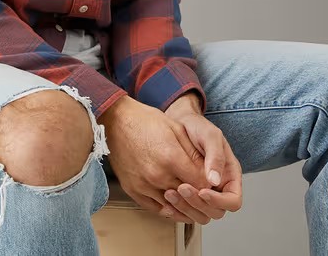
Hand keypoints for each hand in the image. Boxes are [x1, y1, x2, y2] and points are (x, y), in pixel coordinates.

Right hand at [97, 96, 214, 217]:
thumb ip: (193, 153)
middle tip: (201, 190)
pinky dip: (166, 207)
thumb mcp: (176, 129)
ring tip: (187, 195)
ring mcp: (143, 184)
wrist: (116, 120)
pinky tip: (172, 201)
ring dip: (182, 202)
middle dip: (197, 194)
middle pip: (187, 197)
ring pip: (172, 206)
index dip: (209, 185)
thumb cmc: (145, 121)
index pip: (201, 183)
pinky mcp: (132, 189)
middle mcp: (157, 174)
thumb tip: (208, 173)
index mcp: (171, 157)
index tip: (210, 182)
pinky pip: (155, 208)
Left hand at [162, 100, 242, 224]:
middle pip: (216, 212)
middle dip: (199, 204)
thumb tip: (215, 181)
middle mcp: (218, 187)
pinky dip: (176, 209)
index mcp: (229, 176)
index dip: (219, 201)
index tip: (203, 191)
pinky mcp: (188, 193)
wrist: (180, 123)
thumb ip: (215, 156)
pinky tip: (166, 201)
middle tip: (182, 188)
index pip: (233, 201)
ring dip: (186, 208)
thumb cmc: (198, 127)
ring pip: (200, 214)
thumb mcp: (210, 136)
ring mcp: (203, 191)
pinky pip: (186, 210)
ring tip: (170, 193)